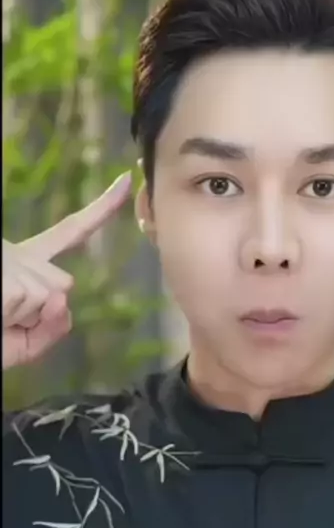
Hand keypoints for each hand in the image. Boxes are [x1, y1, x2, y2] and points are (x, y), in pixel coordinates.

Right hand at [2, 172, 131, 369]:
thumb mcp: (23, 346)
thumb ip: (53, 328)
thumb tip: (62, 298)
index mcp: (24, 264)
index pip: (68, 234)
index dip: (100, 210)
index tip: (126, 181)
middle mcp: (16, 254)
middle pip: (62, 284)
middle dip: (41, 309)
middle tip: (1, 317)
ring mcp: (9, 258)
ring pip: (49, 295)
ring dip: (22, 317)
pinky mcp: (7, 269)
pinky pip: (30, 301)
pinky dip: (11, 316)